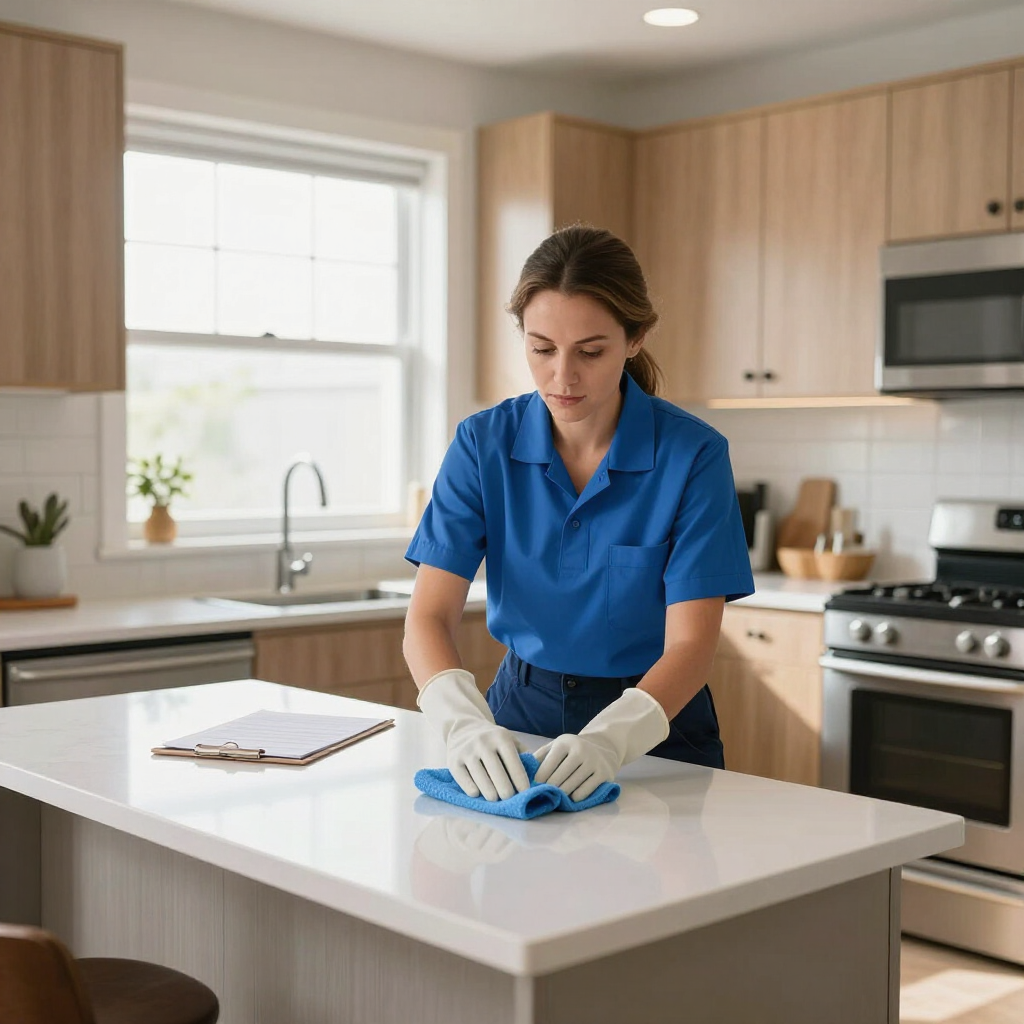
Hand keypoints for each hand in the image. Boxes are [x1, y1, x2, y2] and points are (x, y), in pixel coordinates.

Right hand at [418, 668, 530, 801]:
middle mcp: (483, 742)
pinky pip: (464, 781)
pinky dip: (473, 790)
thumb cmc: (493, 740)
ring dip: (490, 793)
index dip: (520, 778)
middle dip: (506, 789)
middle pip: (497, 772)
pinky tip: (478, 794)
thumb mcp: (509, 740)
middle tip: (510, 799)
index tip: (525, 792)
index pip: (512, 761)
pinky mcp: (453, 761)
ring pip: (481, 778)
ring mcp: (467, 751)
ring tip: (496, 800)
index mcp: (500, 737)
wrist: (463, 728)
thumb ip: (522, 754)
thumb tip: (535, 775)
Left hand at [534, 688, 668, 801]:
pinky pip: (585, 791)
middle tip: (542, 797)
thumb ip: (540, 757)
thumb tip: (523, 771)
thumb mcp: (556, 747)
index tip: (532, 788)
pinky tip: (571, 798)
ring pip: (571, 786)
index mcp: (565, 743)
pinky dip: (576, 797)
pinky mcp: (604, 774)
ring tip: (554, 799)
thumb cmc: (572, 750)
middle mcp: (580, 750)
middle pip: (558, 778)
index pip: (547, 765)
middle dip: (549, 789)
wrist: (604, 747)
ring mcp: (593, 762)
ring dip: (561, 795)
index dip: (538, 779)